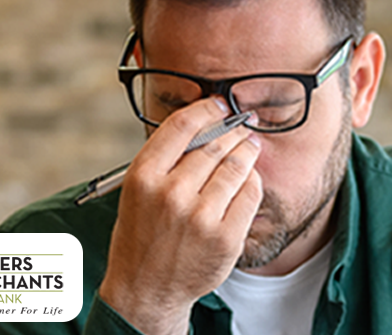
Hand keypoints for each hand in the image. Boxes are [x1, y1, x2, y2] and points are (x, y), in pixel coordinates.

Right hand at [99, 98, 262, 334]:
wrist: (146, 287)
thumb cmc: (142, 234)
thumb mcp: (138, 191)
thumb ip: (166, 159)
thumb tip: (207, 124)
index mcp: (144, 177)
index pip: (183, 126)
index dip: (207, 109)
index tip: (220, 105)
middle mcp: (171, 194)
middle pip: (215, 145)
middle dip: (234, 130)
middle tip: (243, 124)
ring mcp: (200, 217)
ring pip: (236, 167)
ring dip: (248, 151)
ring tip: (251, 145)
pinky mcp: (225, 237)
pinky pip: (250, 194)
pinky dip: (253, 181)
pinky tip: (250, 177)